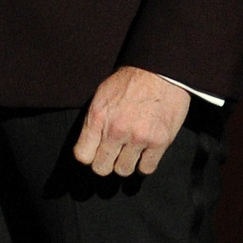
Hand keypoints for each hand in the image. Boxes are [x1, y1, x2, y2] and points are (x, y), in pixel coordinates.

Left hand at [73, 65, 189, 175]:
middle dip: (105, 164)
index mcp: (98, 118)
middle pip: (101, 168)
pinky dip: (144, 164)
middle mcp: (116, 131)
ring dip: (125, 164)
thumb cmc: (129, 82)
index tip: (94, 154)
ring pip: (124, 170)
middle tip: (112, 156)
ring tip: (129, 152)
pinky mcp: (159, 142)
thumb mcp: (102, 96)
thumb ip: (94, 120)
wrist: (159, 72)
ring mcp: (138, 138)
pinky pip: (146, 168)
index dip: (88, 157)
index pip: (83, 155)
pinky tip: (144, 154)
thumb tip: (90, 143)